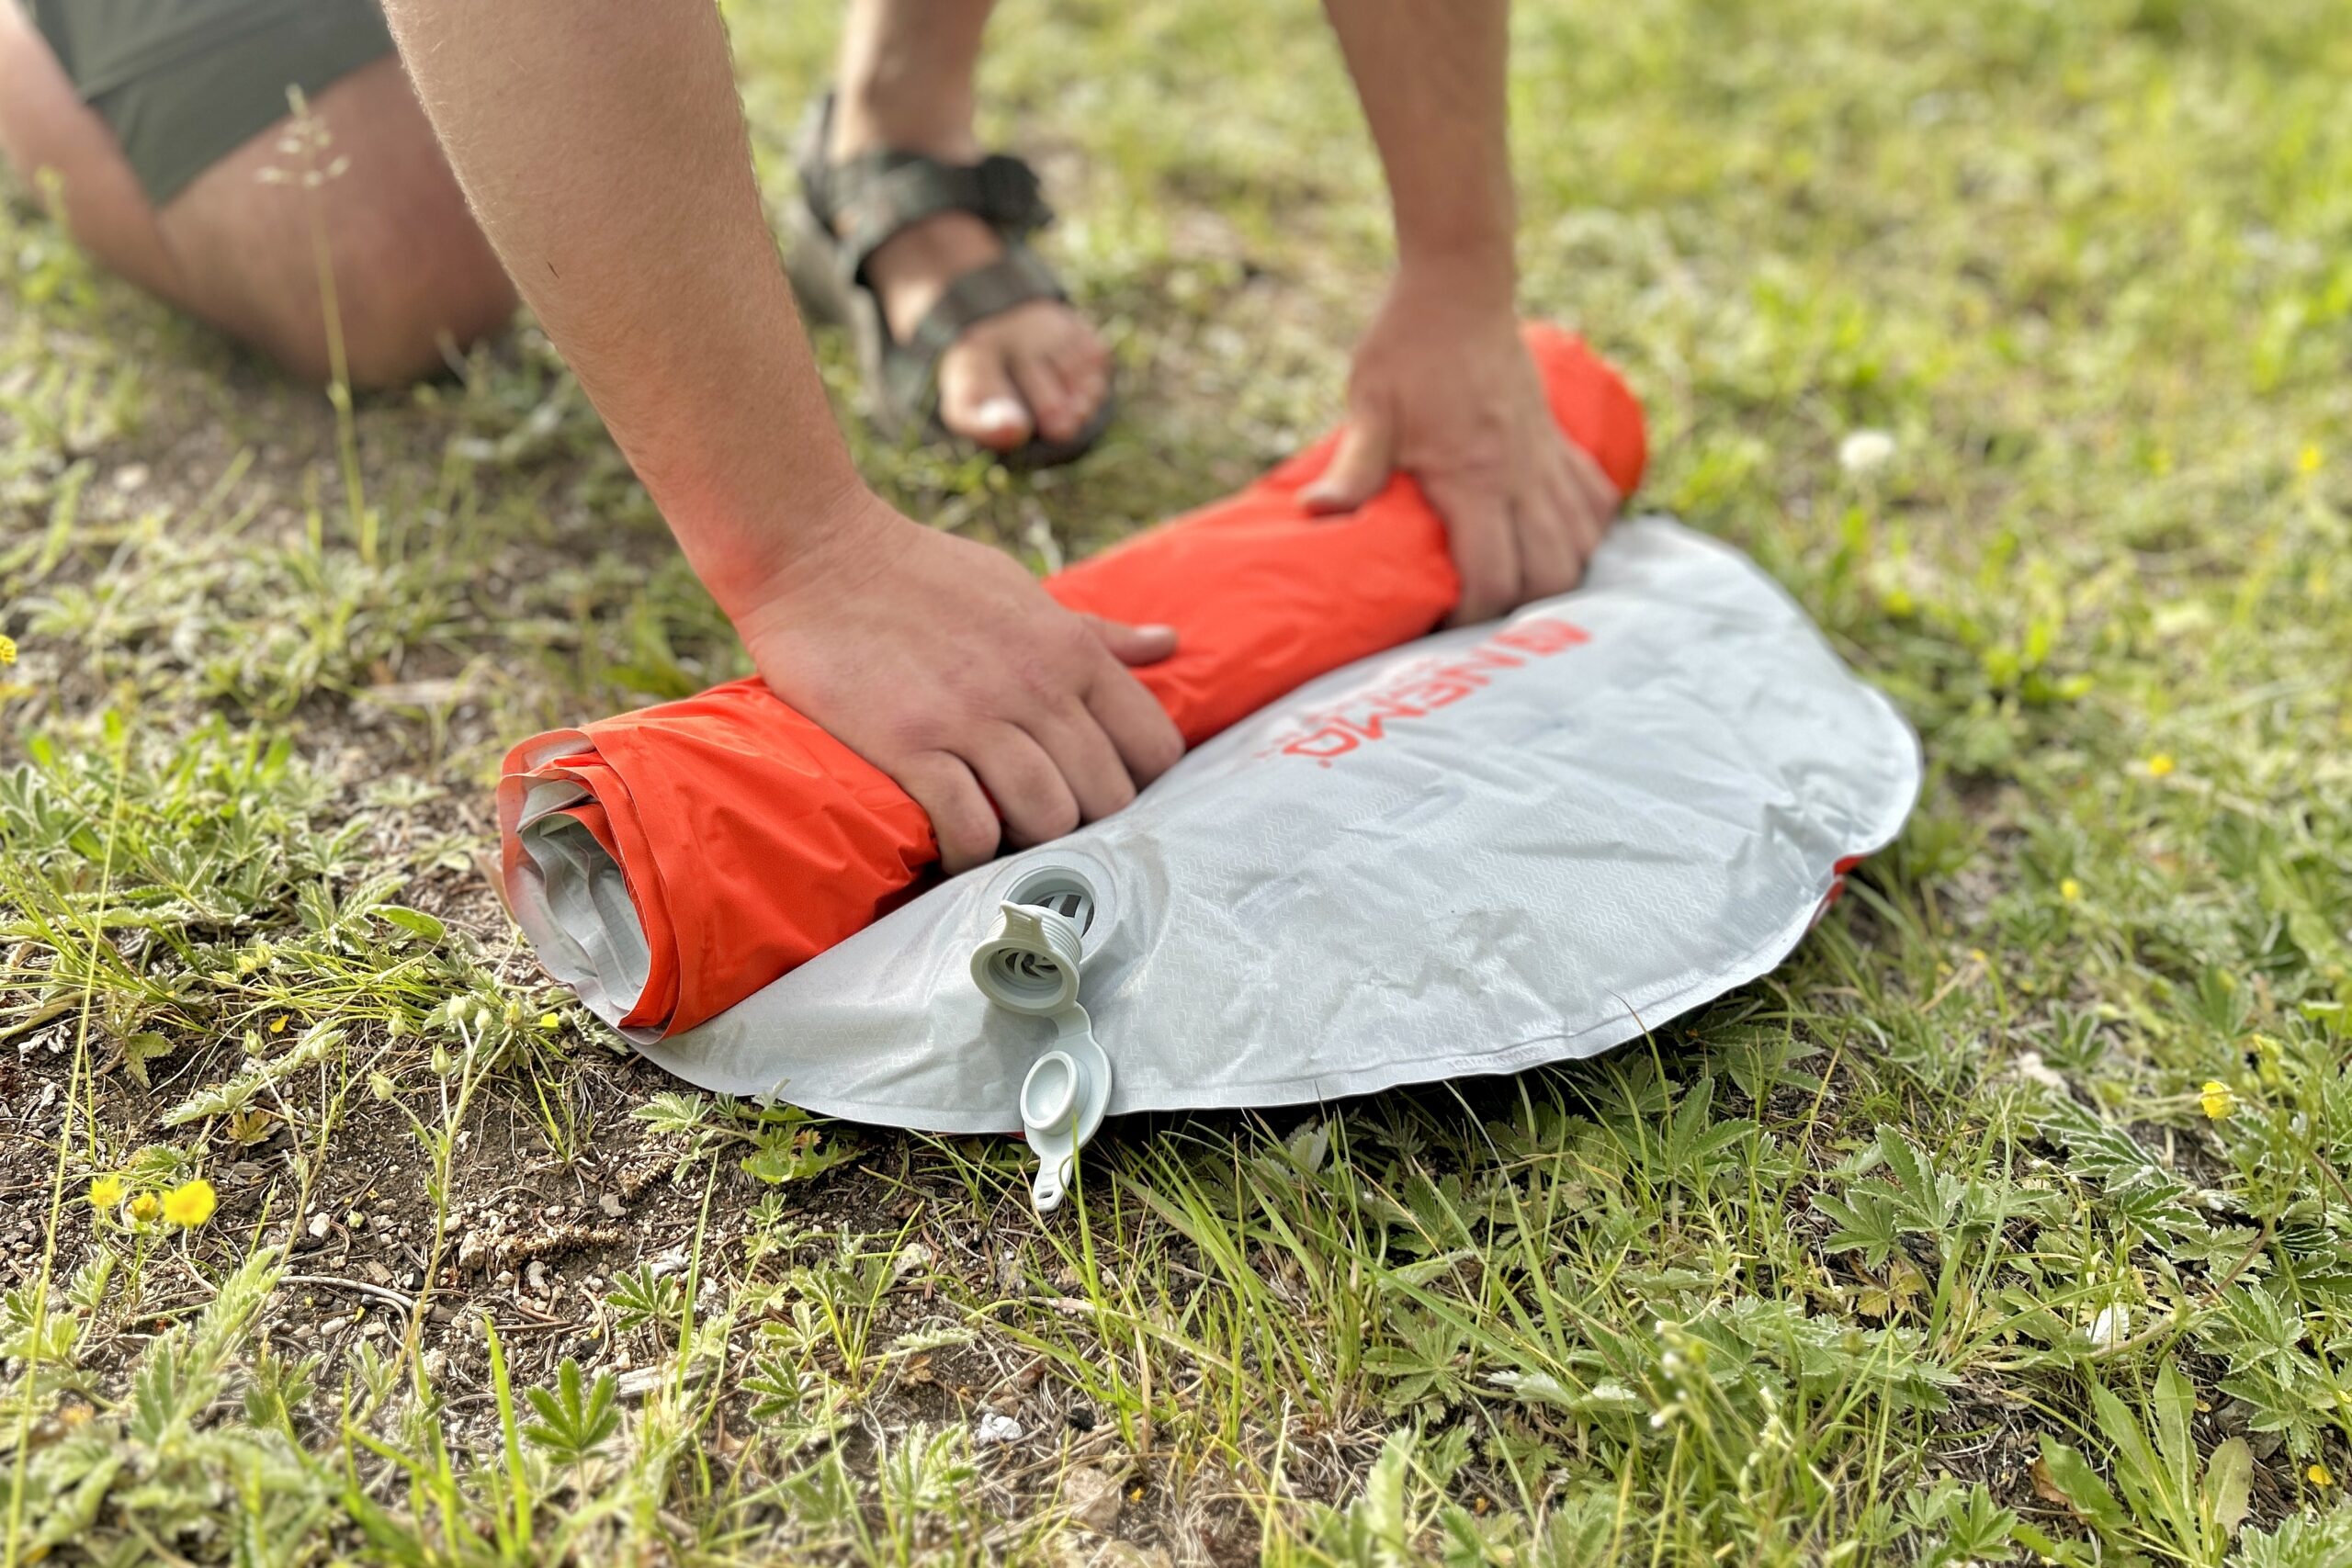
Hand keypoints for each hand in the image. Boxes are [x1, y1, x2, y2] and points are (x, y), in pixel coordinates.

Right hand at [728, 492, 1183, 872]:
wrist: (817, 553)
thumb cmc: (923, 573)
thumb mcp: (1024, 591)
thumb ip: (1095, 632)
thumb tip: (1169, 643)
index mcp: (1070, 650)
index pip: (1153, 747)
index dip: (1136, 782)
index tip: (1097, 789)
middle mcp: (1035, 686)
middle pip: (1106, 797)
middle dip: (1084, 821)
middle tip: (1045, 821)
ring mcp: (972, 717)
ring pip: (1048, 819)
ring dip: (1028, 841)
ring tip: (1001, 831)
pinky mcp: (909, 743)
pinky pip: (969, 827)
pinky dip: (969, 851)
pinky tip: (955, 841)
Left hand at [1303, 271, 1622, 625]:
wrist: (1460, 284)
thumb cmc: (1406, 345)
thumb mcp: (1369, 407)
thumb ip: (1353, 469)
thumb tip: (1314, 515)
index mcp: (1475, 476)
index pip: (1493, 576)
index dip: (1471, 617)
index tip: (1441, 626)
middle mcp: (1522, 475)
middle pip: (1553, 574)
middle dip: (1521, 611)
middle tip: (1479, 614)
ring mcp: (1548, 457)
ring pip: (1582, 545)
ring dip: (1556, 578)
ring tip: (1517, 589)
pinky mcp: (1559, 440)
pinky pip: (1595, 503)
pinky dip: (1586, 535)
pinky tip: (1558, 545)